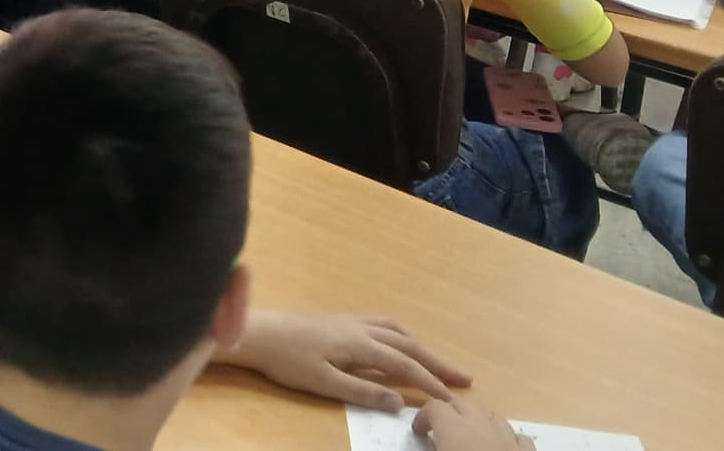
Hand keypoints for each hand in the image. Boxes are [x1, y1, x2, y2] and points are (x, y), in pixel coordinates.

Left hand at [223, 310, 468, 411]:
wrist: (258, 333)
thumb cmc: (287, 361)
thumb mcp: (324, 383)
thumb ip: (362, 392)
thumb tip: (400, 402)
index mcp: (360, 344)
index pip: (404, 365)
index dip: (430, 382)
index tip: (452, 398)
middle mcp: (361, 328)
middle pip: (408, 344)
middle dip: (437, 361)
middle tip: (464, 377)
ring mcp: (351, 322)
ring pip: (397, 331)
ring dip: (422, 346)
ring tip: (439, 362)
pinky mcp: (340, 321)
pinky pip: (383, 324)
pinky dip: (402, 334)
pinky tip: (400, 340)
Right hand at [414, 396, 534, 450]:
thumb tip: (426, 450)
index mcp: (454, 431)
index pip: (434, 408)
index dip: (423, 417)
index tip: (419, 433)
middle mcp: (482, 426)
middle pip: (463, 404)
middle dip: (450, 412)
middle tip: (441, 431)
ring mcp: (509, 439)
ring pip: (492, 417)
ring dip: (479, 422)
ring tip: (471, 440)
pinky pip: (518, 437)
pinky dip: (508, 439)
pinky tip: (503, 450)